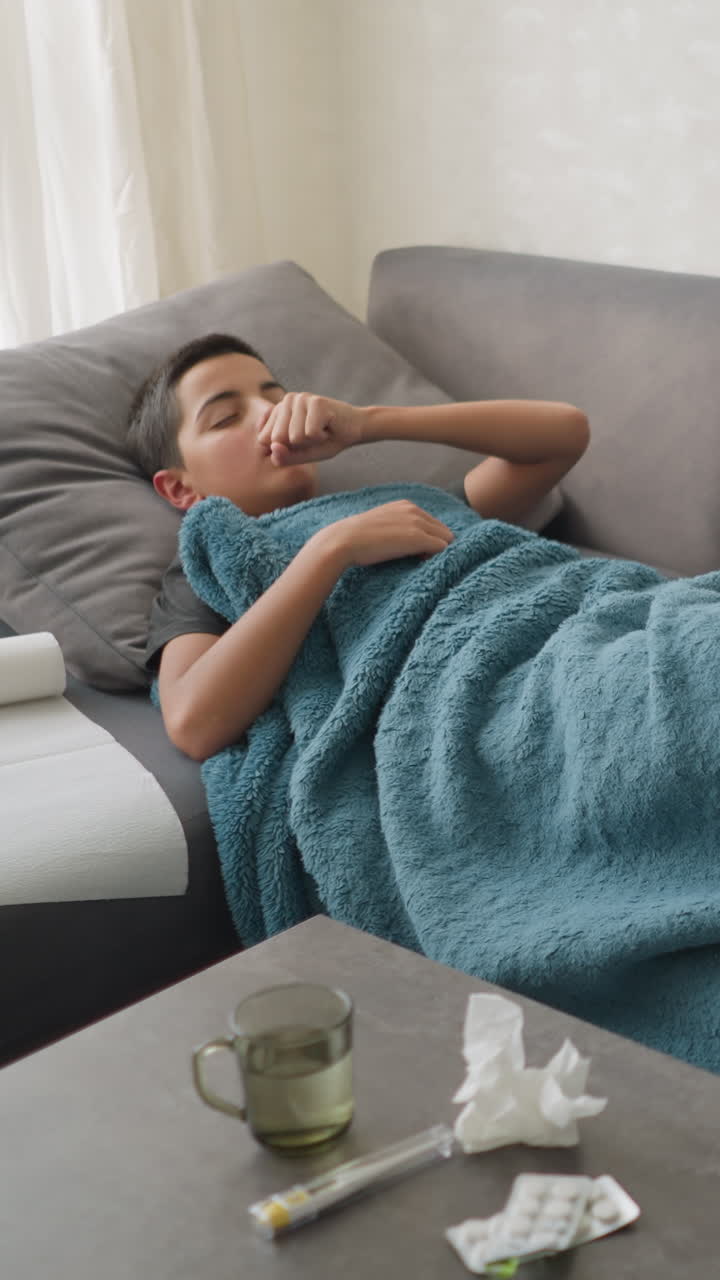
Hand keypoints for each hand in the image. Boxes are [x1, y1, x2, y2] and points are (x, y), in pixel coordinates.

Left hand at [257, 392, 364, 465]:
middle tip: (312, 436)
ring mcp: (301, 399)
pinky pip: (310, 434)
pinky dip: (322, 438)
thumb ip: (284, 457)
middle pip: (277, 438)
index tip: (300, 441)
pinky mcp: (316, 402)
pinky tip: (328, 427)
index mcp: (277, 411)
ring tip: (321, 430)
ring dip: (312, 442)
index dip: (283, 449)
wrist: (356, 430)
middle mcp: (286, 401)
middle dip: (297, 446)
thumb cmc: (327, 441)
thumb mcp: (302, 455)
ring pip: (294, 437)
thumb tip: (274, 447)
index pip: (263, 440)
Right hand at [313, 500, 454, 568]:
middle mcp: (414, 509)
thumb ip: (398, 527)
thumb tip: (407, 542)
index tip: (416, 552)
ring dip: (437, 552)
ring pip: (446, 539)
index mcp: (406, 505)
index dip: (429, 539)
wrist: (343, 540)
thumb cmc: (357, 539)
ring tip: (418, 560)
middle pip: (444, 531)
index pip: (433, 524)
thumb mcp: (382, 525)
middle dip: (436, 545)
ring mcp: (417, 523)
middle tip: (419, 558)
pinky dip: (436, 558)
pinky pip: (442, 548)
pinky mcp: (417, 537)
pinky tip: (420, 562)